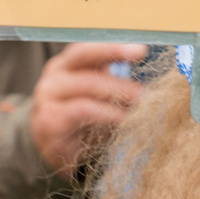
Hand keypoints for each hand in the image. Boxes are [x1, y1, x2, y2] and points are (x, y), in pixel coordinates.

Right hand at [31, 41, 148, 175]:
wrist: (55, 150)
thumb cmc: (82, 121)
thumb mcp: (99, 99)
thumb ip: (114, 84)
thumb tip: (151, 79)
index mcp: (67, 65)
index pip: (89, 49)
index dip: (113, 47)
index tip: (141, 51)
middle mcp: (54, 76)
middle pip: (87, 62)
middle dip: (119, 69)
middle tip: (147, 89)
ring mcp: (48, 96)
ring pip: (88, 85)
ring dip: (118, 94)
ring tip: (141, 104)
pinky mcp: (50, 119)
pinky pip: (84, 109)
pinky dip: (107, 113)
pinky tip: (123, 119)